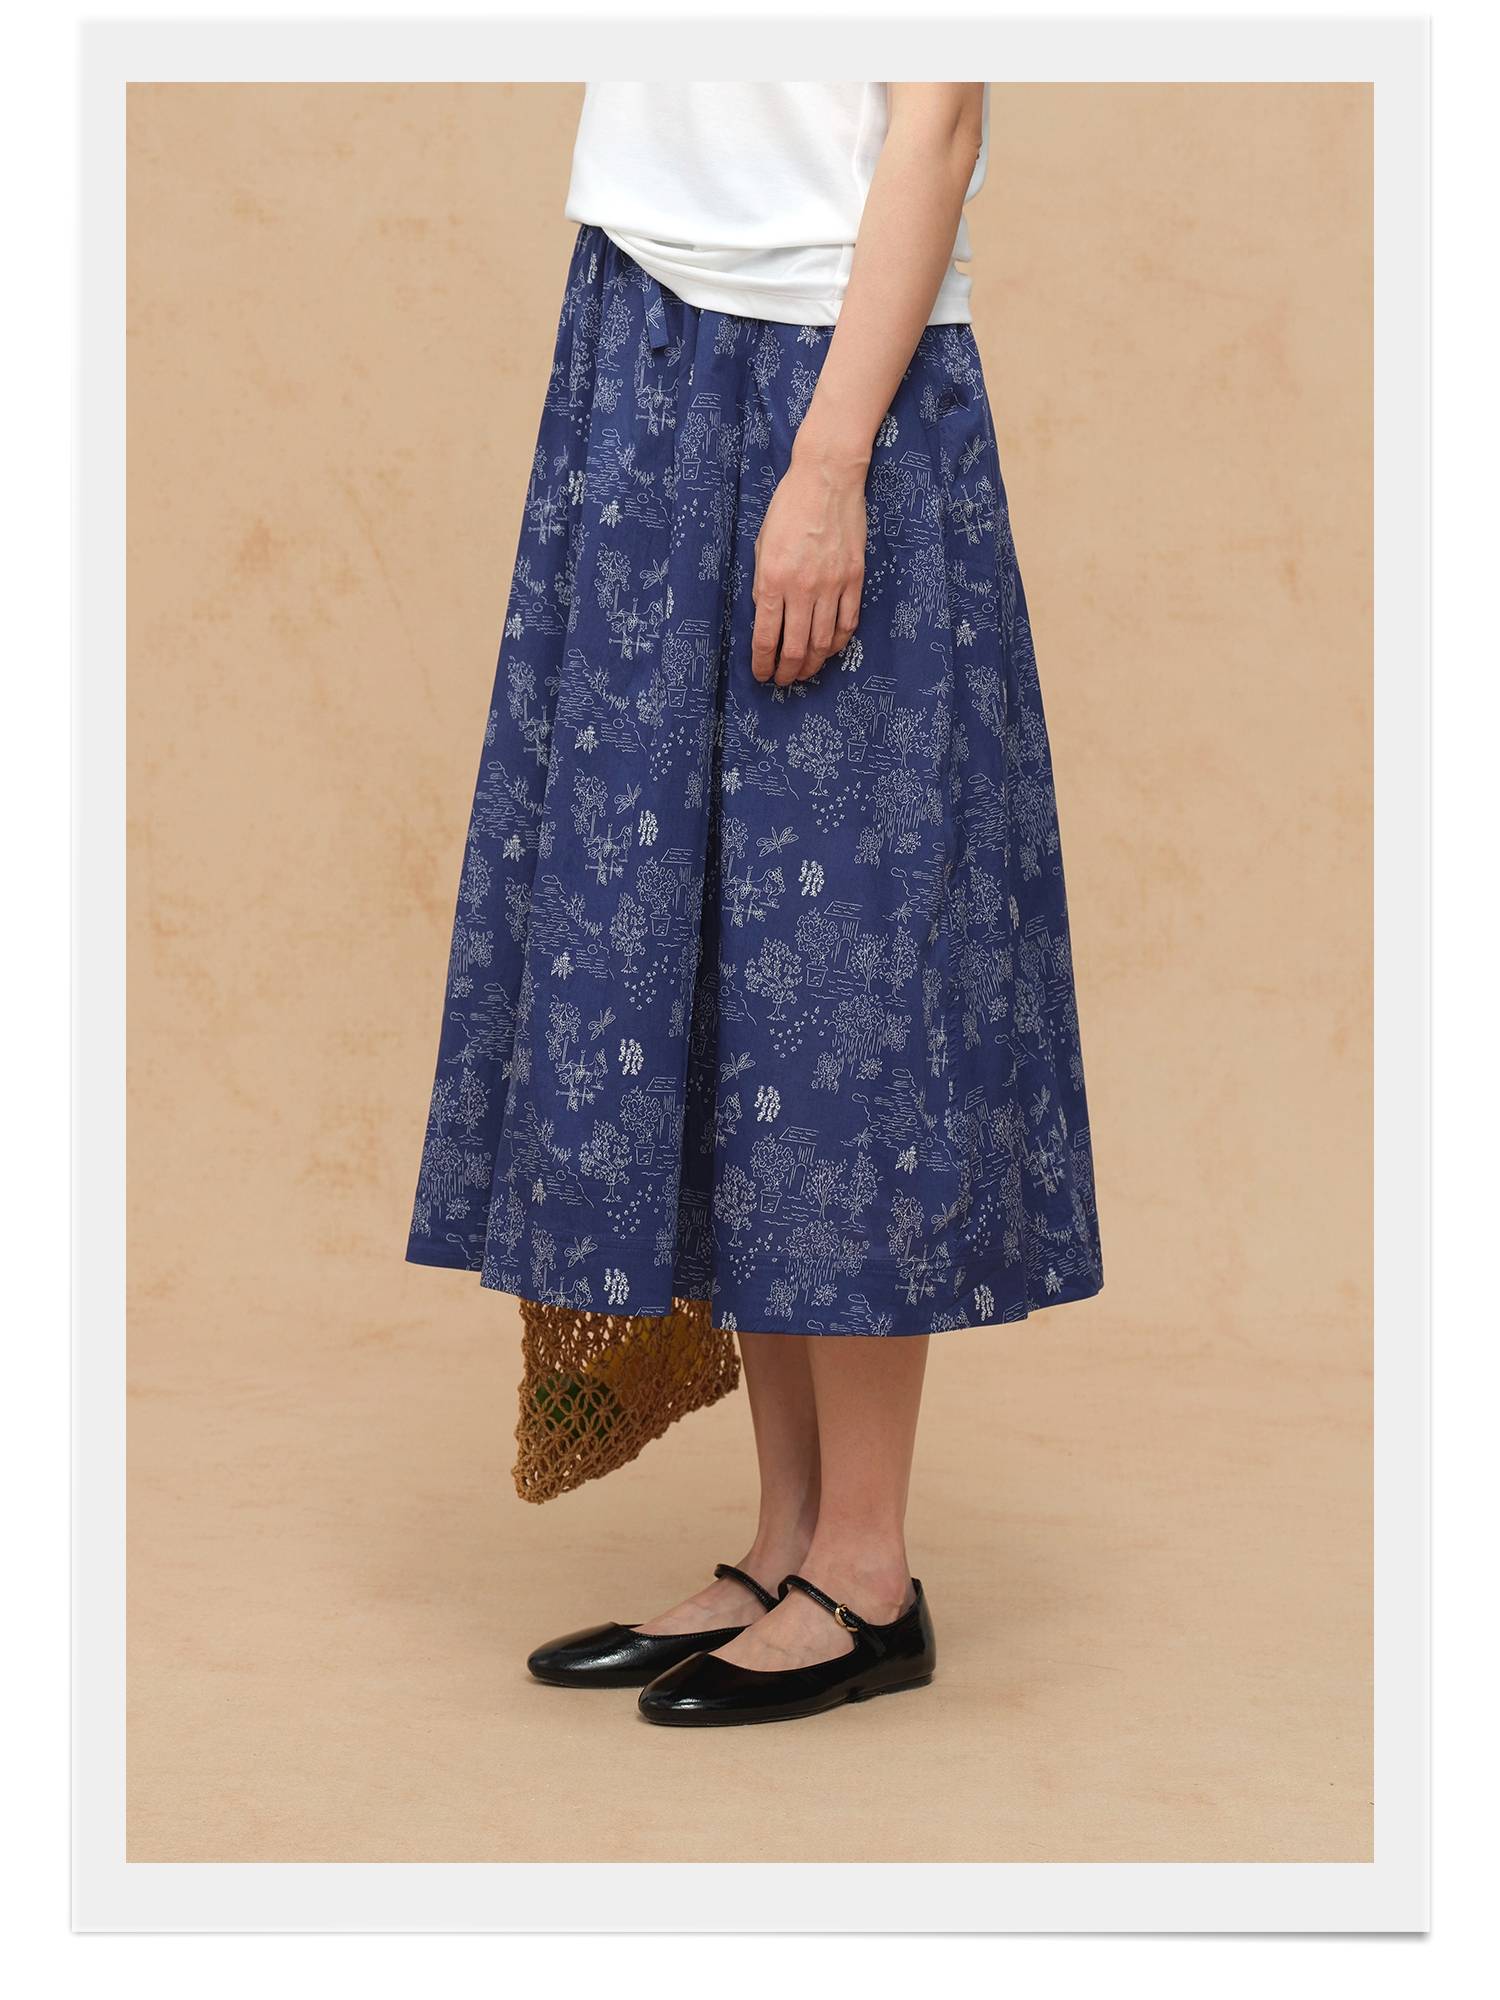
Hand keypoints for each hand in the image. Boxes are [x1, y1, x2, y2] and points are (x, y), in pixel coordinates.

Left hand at [750, 450, 866, 688]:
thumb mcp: (762, 545)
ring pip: (822, 643)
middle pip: (795, 649)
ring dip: (811, 665)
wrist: (827, 478)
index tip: (761, 675)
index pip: (765, 638)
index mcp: (773, 579)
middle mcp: (802, 588)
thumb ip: (763, 584)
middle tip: (782, 681)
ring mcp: (832, 585)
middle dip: (787, 673)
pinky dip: (836, 643)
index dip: (762, 664)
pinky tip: (827, 650)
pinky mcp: (854, 579)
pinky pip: (847, 624)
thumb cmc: (789, 508)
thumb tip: (766, 617)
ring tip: (804, 672)